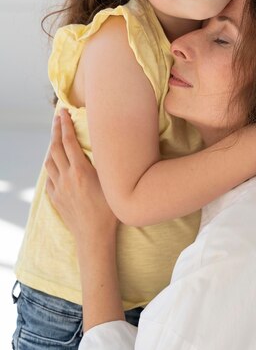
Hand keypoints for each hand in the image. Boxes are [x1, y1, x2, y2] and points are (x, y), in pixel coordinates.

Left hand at [45, 109, 118, 244]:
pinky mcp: (55, 198)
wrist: (94, 236)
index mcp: (80, 171)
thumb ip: (107, 164)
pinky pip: (49, 177)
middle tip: (58, 117)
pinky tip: (55, 164)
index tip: (63, 113)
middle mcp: (66, 177)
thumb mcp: (112, 184)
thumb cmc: (109, 211)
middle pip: (56, 148)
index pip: (69, 142)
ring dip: (52, 147)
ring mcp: (59, 188)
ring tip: (56, 138)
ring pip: (49, 162)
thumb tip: (108, 145)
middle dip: (56, 130)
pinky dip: (51, 165)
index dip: (65, 125)